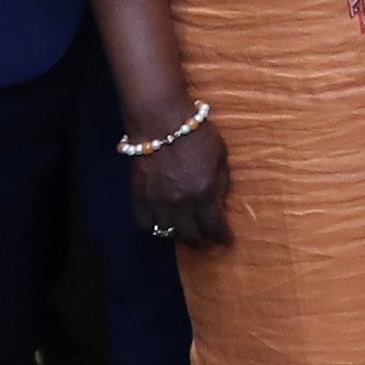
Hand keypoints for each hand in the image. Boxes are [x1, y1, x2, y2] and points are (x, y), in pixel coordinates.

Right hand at [128, 113, 228, 248]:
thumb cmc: (195, 134)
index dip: (222, 237)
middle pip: (191, 235)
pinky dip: (154, 227)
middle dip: (202, 242)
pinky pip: (145, 223)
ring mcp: (157, 202)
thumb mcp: (220, 156)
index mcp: (203, 193)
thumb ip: (221, 182)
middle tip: (207, 243)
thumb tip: (218, 202)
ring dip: (179, 236)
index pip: (214, 226)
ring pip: (167, 233)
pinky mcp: (139, 197)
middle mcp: (180, 203)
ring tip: (186, 234)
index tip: (226, 241)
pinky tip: (162, 225)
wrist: (160, 121)